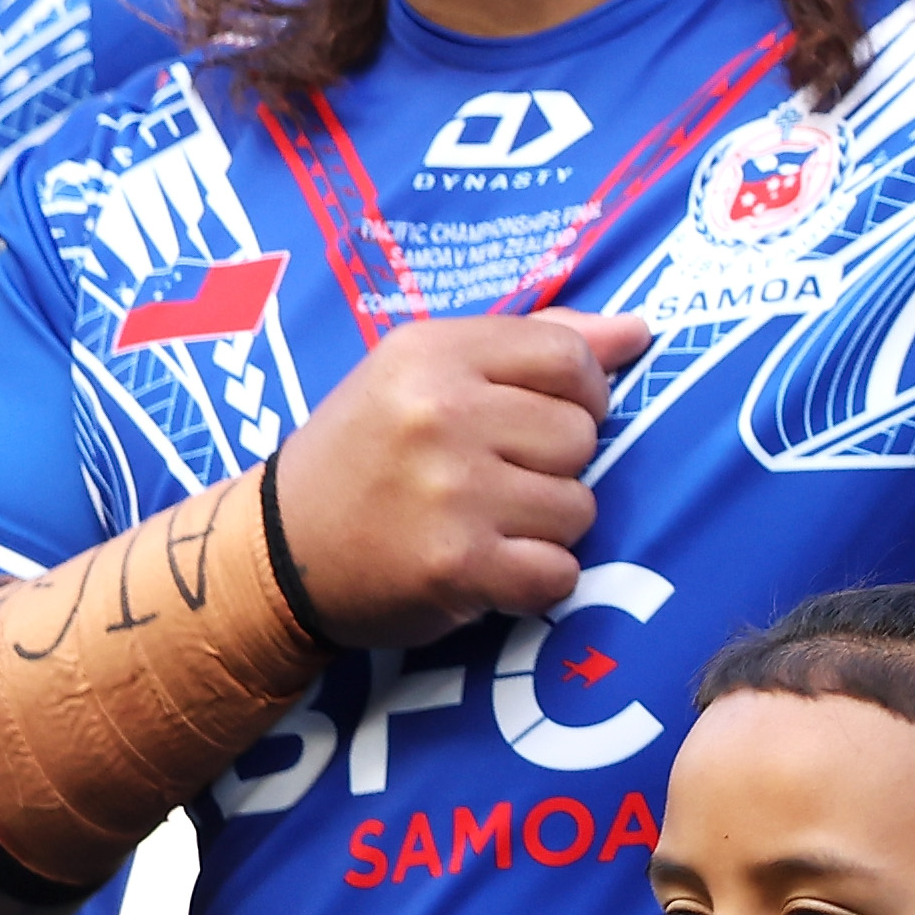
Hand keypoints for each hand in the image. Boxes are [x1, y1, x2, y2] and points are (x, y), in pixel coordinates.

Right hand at [268, 312, 647, 646]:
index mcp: (433, 352)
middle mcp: (440, 413)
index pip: (570, 356)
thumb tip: (638, 333)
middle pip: (582, 436)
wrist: (276, 552)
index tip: (546, 420)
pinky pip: (558, 572)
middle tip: (496, 481)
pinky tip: (488, 569)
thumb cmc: (366, 454)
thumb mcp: (426, 372)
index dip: (582, 394)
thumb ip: (533, 344)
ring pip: (578, 507)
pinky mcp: (456, 566)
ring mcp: (449, 491)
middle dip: (557, 466)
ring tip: (485, 524)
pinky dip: (534, 581)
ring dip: (546, 527)